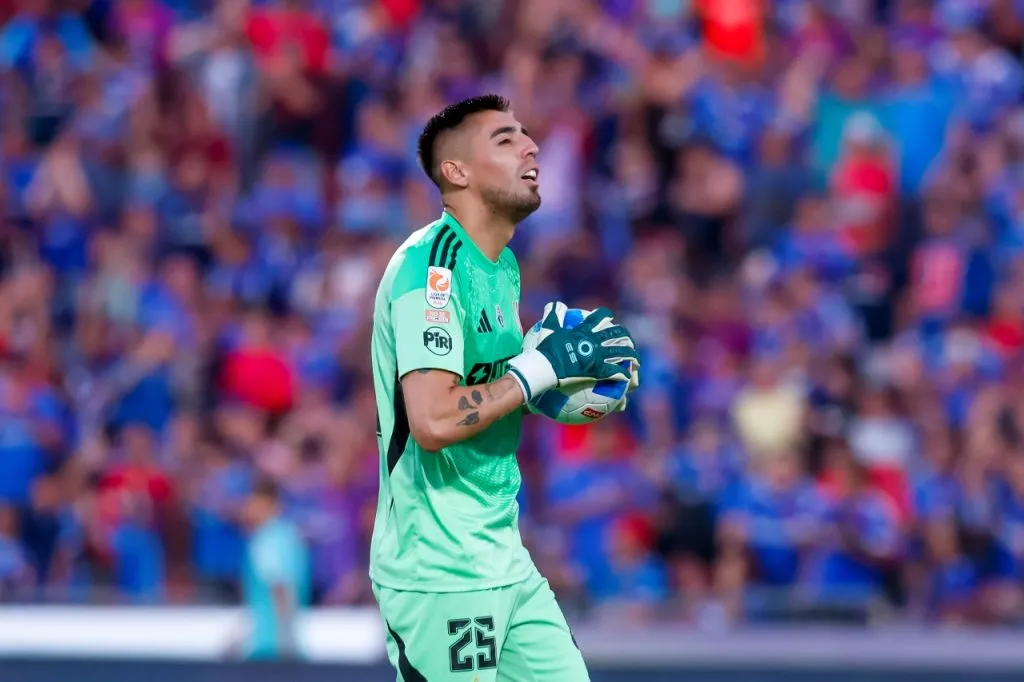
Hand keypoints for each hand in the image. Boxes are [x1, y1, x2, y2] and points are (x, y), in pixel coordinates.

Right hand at [507, 303, 637, 401]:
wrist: (546, 366)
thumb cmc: (547, 349)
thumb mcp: (549, 328)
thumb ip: (553, 314)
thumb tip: (556, 303)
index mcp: (584, 330)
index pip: (598, 318)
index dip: (605, 315)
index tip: (609, 316)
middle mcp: (594, 341)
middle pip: (616, 334)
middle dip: (624, 335)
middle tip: (627, 339)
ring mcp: (597, 356)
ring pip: (620, 352)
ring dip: (630, 354)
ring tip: (635, 358)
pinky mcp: (597, 370)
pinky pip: (614, 372)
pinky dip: (622, 374)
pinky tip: (627, 377)